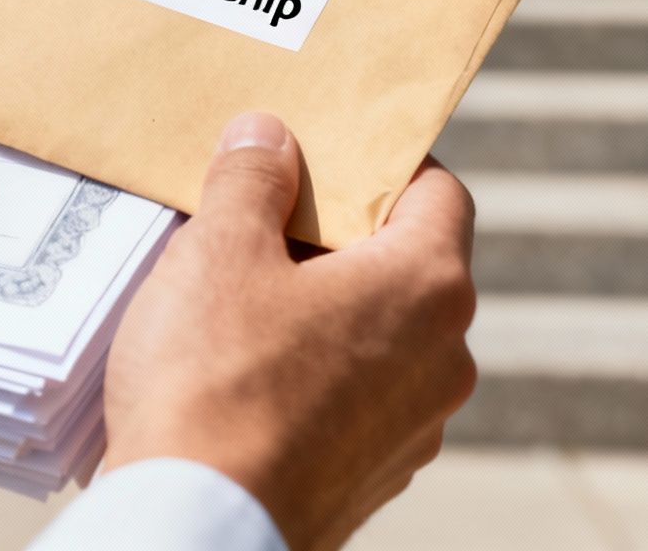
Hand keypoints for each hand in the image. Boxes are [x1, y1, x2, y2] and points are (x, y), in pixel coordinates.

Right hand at [98, 112, 476, 550]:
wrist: (201, 529)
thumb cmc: (214, 383)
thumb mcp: (217, 253)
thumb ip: (250, 181)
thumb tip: (268, 136)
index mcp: (427, 287)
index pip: (438, 190)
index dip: (380, 159)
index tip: (320, 149)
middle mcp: (445, 359)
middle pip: (404, 263)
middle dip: (334, 235)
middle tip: (256, 217)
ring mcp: (416, 428)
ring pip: (379, 336)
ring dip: (321, 307)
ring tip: (235, 298)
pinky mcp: (374, 477)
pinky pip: (356, 398)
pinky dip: (313, 372)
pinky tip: (242, 373)